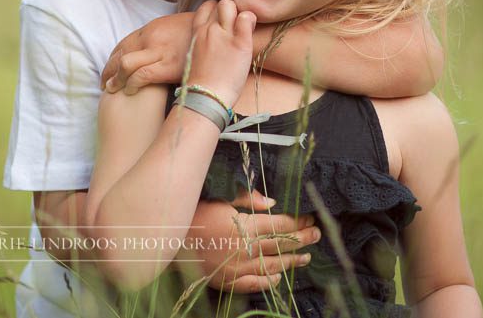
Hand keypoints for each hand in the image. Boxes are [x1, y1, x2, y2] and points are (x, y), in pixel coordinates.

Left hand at [101, 12, 195, 94]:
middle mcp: (150, 37)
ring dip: (115, 79)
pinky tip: (129, 92)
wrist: (222, 30)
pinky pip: (141, 75)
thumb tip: (157, 47)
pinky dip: (131, 84)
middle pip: (120, 54)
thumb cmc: (203, 32)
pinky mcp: (168, 65)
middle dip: (108, 70)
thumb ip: (164, 36)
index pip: (123, 44)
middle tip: (103, 83)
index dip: (113, 59)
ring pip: (125, 65)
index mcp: (152, 28)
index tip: (109, 69)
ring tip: (110, 90)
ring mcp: (158, 51)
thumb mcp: (177, 27)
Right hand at [185, 191, 318, 292]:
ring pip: (272, 266)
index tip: (309, 219)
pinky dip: (268, 281)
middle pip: (281, 245)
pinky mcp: (228, 281)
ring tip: (305, 257)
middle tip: (316, 235)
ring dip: (292, 261)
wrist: (165, 241)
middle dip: (301, 240)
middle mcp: (246, 249)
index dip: (297, 223)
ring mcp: (238, 268)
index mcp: (245, 226)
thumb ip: (246, 199)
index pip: (280, 225)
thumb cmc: (192, 214)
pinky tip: (277, 278)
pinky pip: (254, 284)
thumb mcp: (219, 198)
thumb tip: (272, 203)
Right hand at [186, 0, 255, 107]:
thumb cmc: (202, 83)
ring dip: (240, 13)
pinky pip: (246, 18)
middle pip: (221, 3)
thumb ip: (205, 42)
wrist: (206, 96)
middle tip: (237, 28)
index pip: (207, 6)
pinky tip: (249, 34)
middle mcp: (209, 29)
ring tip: (245, 30)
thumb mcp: (196, 56)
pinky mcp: (240, 42)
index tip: (224, 23)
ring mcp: (224, 34)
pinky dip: (251, 21)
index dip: (218, 11)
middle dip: (231, 12)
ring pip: (231, 6)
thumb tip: (217, 40)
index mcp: (197, 33)